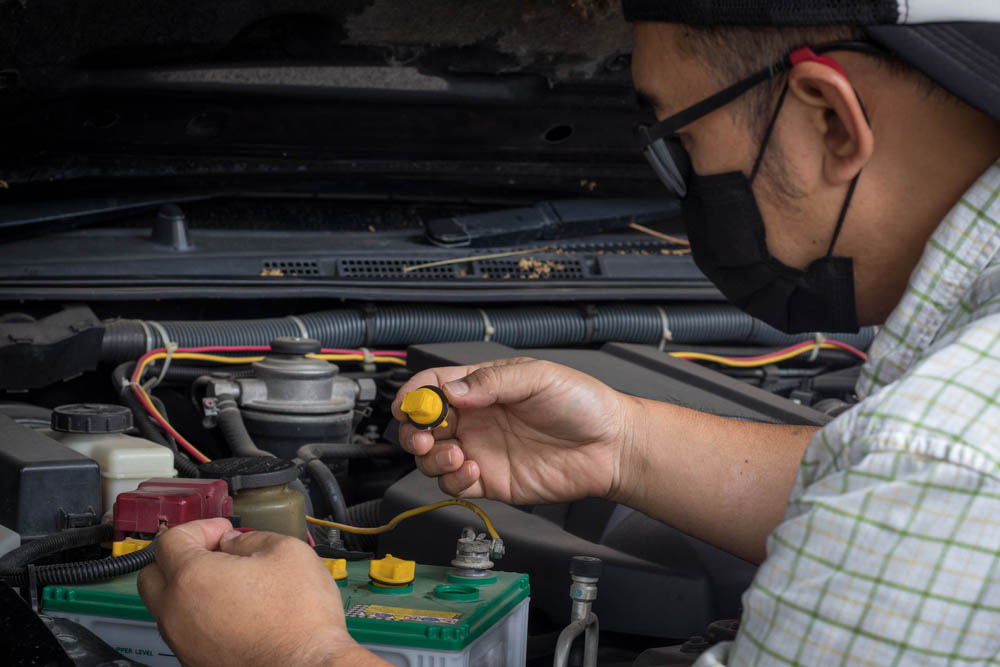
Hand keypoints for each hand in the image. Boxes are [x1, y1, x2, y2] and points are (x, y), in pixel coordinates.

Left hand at [137, 519, 370, 666]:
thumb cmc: (300, 618)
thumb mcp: (287, 552)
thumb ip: (251, 538)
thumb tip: (235, 544)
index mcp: (193, 578)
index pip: (169, 540)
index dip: (199, 528)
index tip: (223, 532)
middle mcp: (177, 613)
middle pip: (153, 574)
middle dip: (180, 557)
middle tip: (215, 554)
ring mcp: (183, 643)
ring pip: (168, 606)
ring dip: (189, 588)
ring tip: (231, 585)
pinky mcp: (195, 663)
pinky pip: (185, 630)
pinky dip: (200, 616)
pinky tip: (237, 612)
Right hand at [392, 357, 638, 504]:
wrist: (610, 446)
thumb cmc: (582, 403)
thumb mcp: (537, 377)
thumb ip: (491, 383)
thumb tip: (451, 391)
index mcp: (481, 387)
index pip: (433, 387)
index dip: (414, 396)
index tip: (409, 406)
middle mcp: (475, 419)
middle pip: (423, 425)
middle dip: (414, 431)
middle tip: (425, 437)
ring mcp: (481, 450)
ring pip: (432, 458)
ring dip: (432, 458)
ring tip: (456, 456)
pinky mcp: (491, 481)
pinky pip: (455, 485)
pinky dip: (453, 481)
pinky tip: (474, 471)